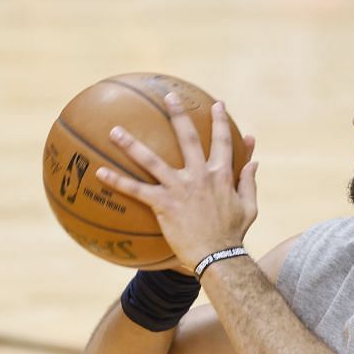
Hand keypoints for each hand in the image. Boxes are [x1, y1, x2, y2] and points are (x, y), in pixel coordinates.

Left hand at [96, 93, 257, 271]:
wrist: (219, 256)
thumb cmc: (234, 234)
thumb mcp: (249, 206)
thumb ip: (249, 181)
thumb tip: (254, 160)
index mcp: (221, 175)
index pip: (222, 141)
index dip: (220, 121)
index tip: (216, 104)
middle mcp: (199, 175)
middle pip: (187, 138)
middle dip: (178, 115)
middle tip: (168, 96)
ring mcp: (179, 188)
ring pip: (152, 160)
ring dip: (131, 144)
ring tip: (114, 130)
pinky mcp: (163, 204)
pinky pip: (136, 190)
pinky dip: (117, 181)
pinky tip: (100, 173)